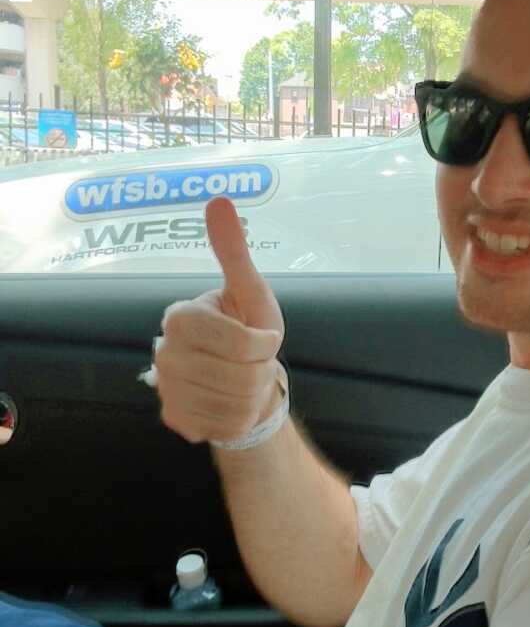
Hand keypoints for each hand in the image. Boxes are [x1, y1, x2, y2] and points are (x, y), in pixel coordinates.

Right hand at [154, 197, 285, 443]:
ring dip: (253, 396)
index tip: (265, 338)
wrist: (238, 377)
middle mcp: (165, 352)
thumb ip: (234, 251)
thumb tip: (218, 200)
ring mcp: (167, 388)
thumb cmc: (247, 328)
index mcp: (181, 317)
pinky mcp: (174, 418)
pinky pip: (222, 426)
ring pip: (235, 405)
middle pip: (241, 378)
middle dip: (261, 372)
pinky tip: (230, 402)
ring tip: (244, 381)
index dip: (263, 345)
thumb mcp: (250, 291)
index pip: (239, 343)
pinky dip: (238, 418)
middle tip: (253, 362)